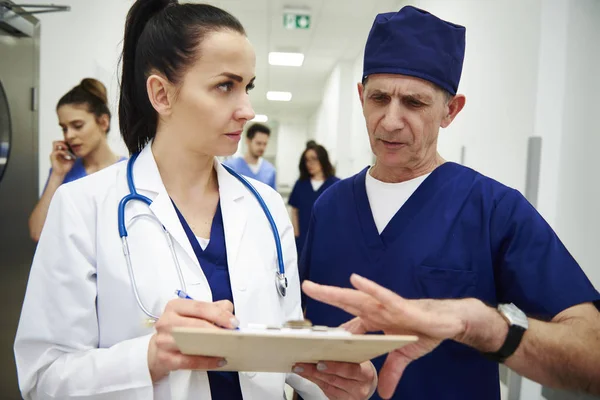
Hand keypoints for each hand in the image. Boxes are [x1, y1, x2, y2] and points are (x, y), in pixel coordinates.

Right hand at [50, 140, 74, 176]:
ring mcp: (53, 153)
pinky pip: (57, 151)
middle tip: (69, 146)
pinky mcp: (52, 157)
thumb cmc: (66, 167)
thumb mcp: (72, 159)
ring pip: (55, 143)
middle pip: (56, 141)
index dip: (66, 143)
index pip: (61, 143)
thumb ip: (74, 154)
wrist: (62, 173)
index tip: (72, 145)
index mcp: (59, 152)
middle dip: (63, 141)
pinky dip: (63, 152)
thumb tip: (78, 150)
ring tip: (67, 148)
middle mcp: (56, 151)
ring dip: (62, 144)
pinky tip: (67, 155)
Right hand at [148, 299, 238, 381]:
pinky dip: (206, 362)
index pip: (200, 307)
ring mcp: (163, 340)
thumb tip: (228, 311)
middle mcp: (167, 321)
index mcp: (175, 306)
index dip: (219, 314)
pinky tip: (218, 360)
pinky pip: (188, 362)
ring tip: (228, 347)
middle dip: (217, 330)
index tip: (234, 322)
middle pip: (196, 325)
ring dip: (212, 346)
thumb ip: (213, 309)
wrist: (158, 347)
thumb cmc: (179, 328)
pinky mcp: (164, 358)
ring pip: (191, 343)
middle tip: (234, 336)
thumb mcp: (194, 314)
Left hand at [292, 360, 376, 399]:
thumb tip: (328, 339)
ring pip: (327, 385)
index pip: (350, 370)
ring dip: (311, 376)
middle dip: (315, 370)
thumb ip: (347, 352)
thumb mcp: (359, 358)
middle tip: (301, 364)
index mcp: (366, 373)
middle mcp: (360, 388)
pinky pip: (325, 391)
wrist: (366, 383)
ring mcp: (350, 397)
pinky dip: (314, 381)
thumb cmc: (361, 366)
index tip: (319, 362)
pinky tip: (306, 374)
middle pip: (334, 379)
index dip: (334, 367)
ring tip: (299, 368)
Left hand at [302, 274, 482, 398]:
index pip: (349, 324)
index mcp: (375, 320)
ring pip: (357, 298)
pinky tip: (356, 280)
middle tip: (306, 287)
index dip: (333, 329)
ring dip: (336, 292)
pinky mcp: (401, 306)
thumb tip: (384, 392)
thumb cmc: (424, 330)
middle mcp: (377, 310)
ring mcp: (387, 306)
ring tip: (317, 287)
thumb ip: (391, 371)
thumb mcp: (403, 356)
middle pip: (346, 302)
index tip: (313, 335)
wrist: (447, 322)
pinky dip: (369, 288)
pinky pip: (383, 296)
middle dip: (326, 295)